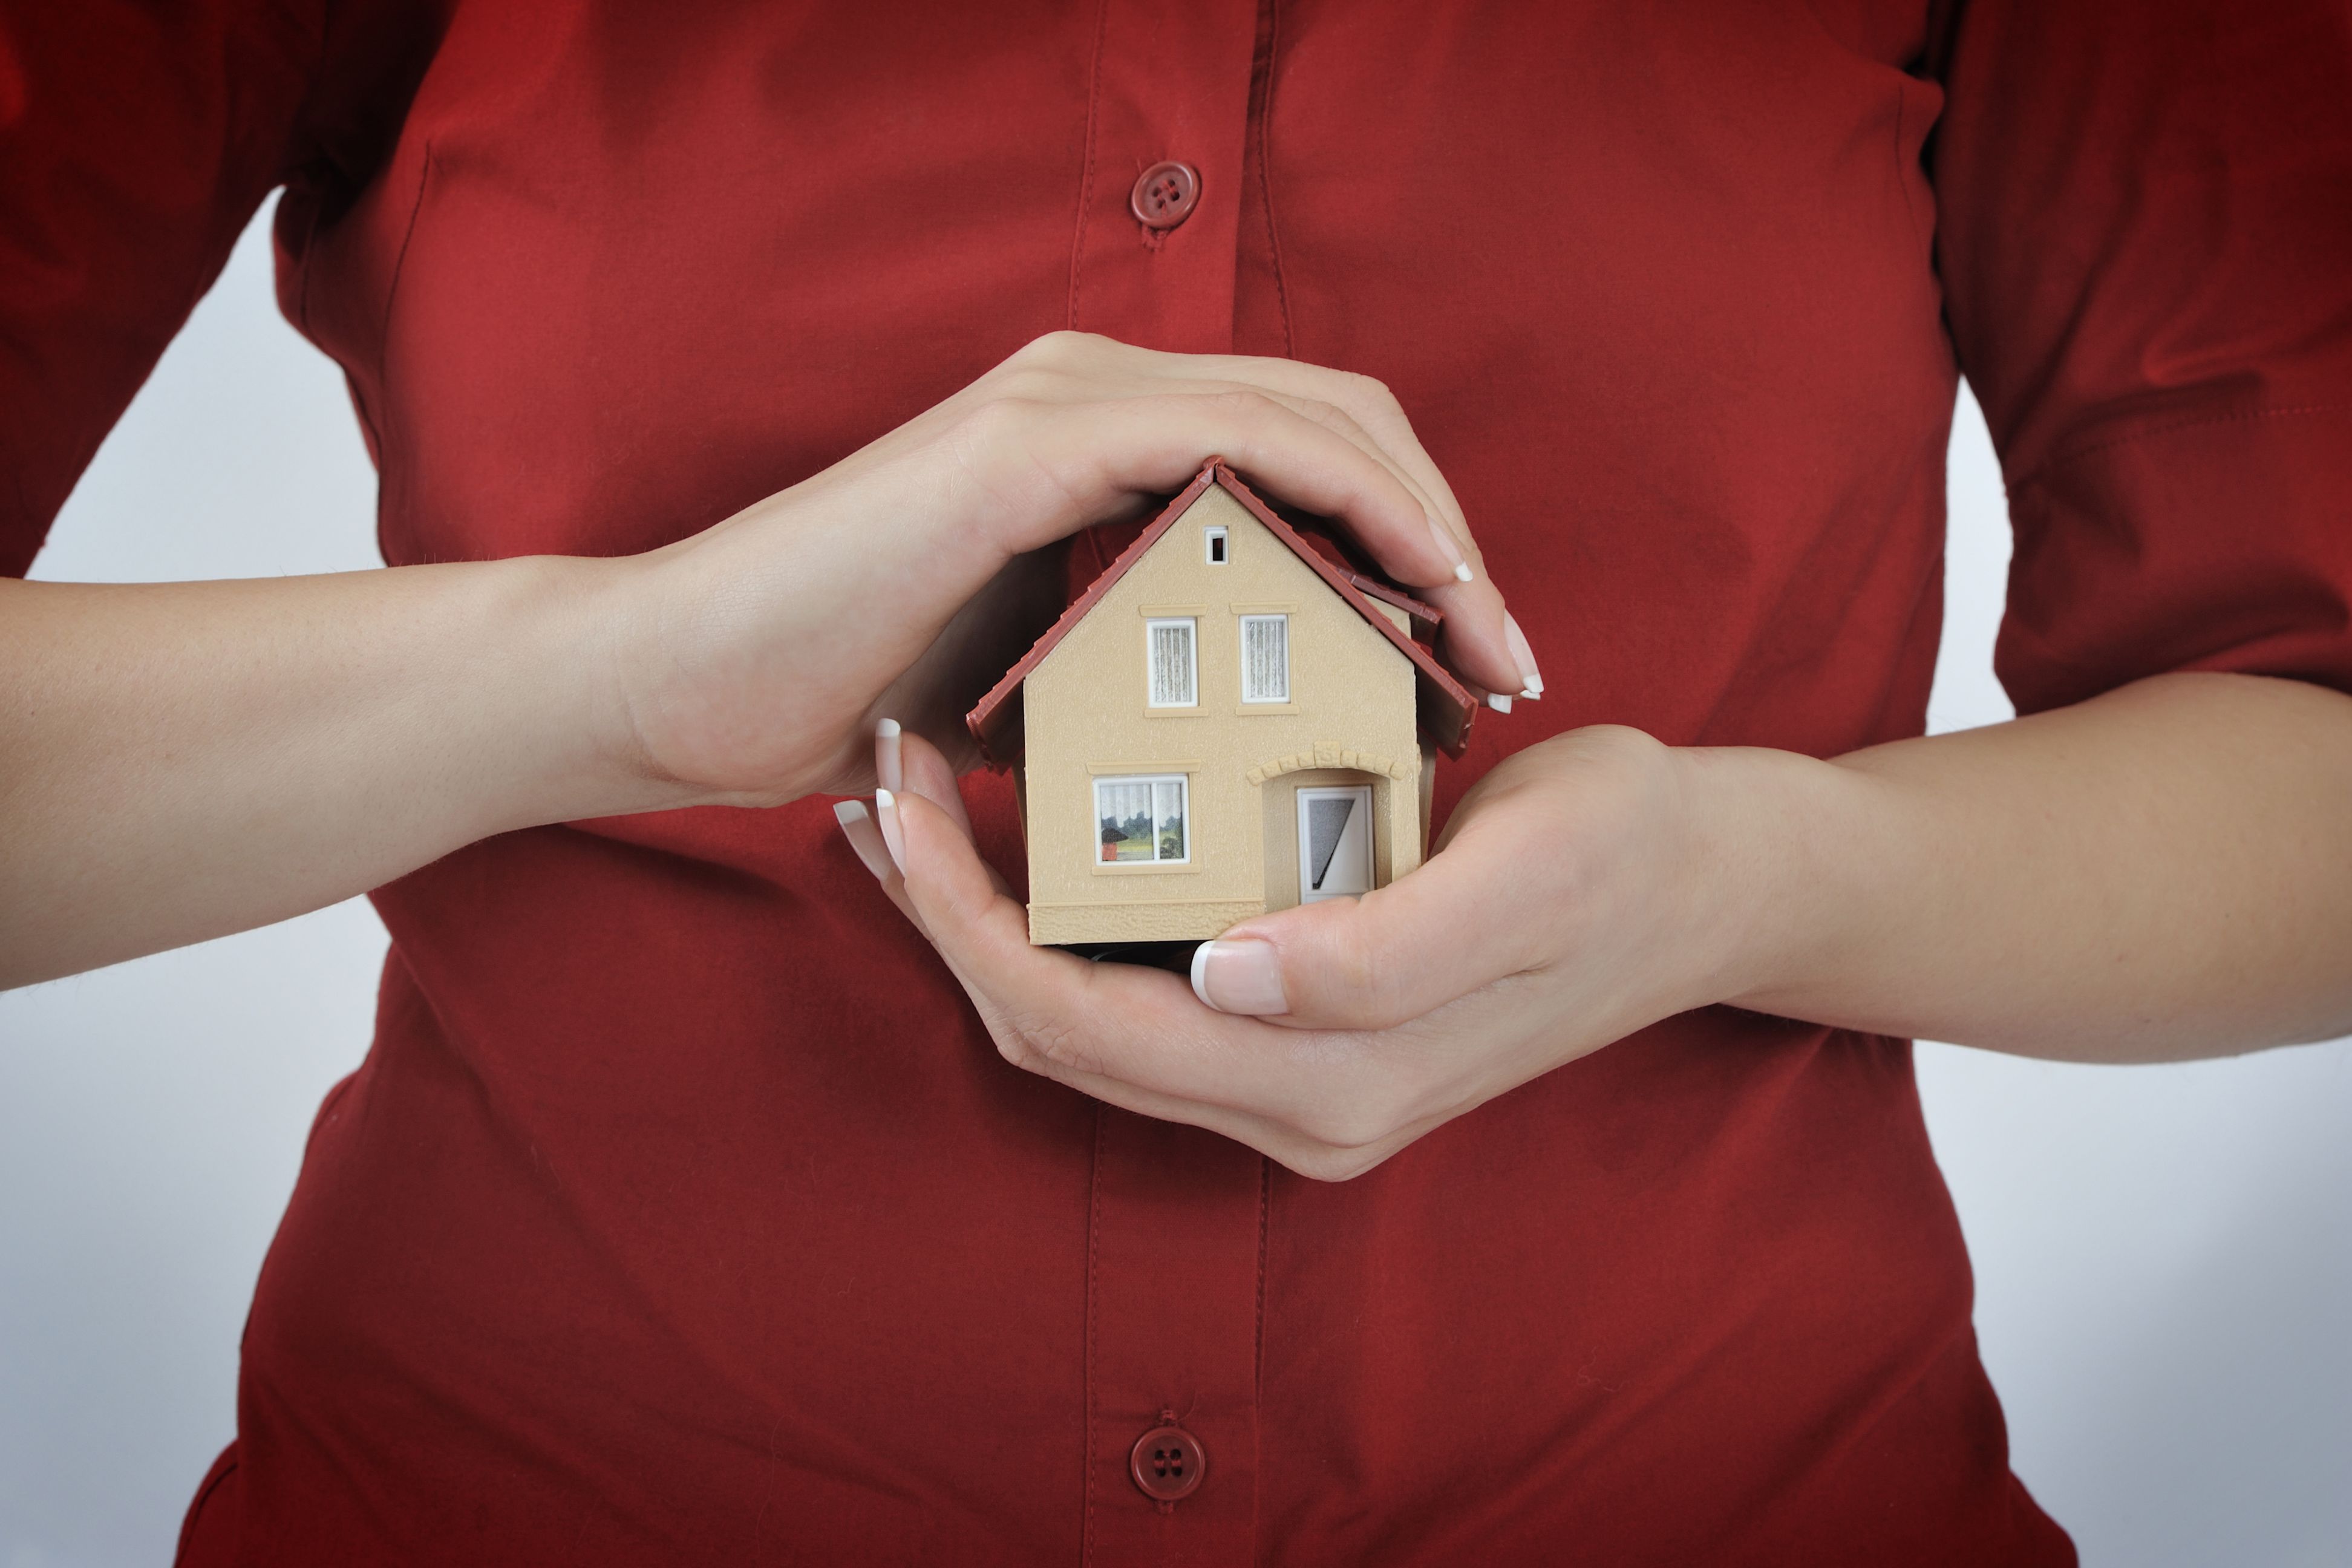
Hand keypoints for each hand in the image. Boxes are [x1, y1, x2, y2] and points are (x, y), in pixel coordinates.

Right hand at [603, 331, 1541, 806]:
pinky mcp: (1033, 448)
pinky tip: (1401, 603)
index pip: (1313, 448)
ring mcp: (1067, 405)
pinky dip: (1341, 510)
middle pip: (1346, 421)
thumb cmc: (847, 689)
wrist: (682, 684)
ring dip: (1424, 529)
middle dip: (1450, 536)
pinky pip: (1238, 446)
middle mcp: (1098, 394)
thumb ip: (1133, 649)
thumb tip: (1234, 719)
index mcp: (1105, 439)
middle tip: (1512, 662)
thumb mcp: (1037, 666)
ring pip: (1315, 423)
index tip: (1476, 660)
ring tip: (1488, 649)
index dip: (1415, 536)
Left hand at [841, 724, 1749, 1179]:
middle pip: (1053, 1035)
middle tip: (872, 786)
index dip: (969, 924)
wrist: (1698, 888)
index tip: (901, 806)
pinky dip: (1051, 926)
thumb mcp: (1527, 878)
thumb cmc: (1621, 855)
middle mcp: (1294, 1108)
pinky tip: (1013, 839)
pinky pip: (1129, 999)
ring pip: (1077, 1025)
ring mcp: (1290, 1083)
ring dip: (980, 926)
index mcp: (1336, 1078)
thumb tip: (1228, 976)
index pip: (1086, 1023)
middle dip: (942, 921)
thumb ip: (1385, 952)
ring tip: (906, 809)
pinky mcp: (1293, 1037)